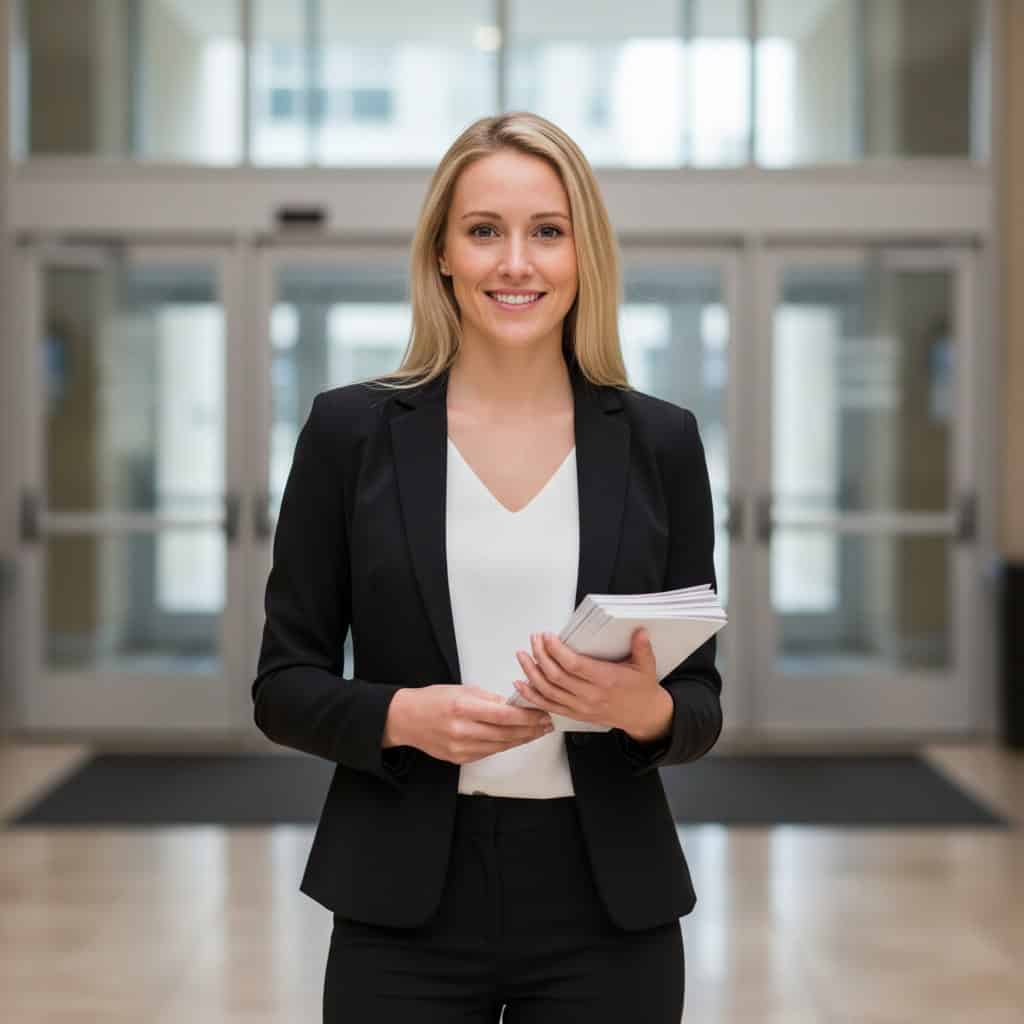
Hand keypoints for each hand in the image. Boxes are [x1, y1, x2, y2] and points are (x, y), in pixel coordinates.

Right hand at [388, 684, 553, 764]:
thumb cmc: (432, 700)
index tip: (542, 713)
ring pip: (500, 746)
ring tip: (536, 732)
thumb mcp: (462, 690)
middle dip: (530, 729)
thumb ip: (489, 699)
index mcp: (463, 708)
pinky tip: (515, 738)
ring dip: (521, 739)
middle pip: (506, 734)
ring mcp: (460, 748)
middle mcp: (462, 730)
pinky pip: (489, 752)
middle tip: (546, 724)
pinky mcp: (459, 758)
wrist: (406, 719)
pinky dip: (504, 745)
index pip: (504, 716)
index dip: (527, 717)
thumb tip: (514, 705)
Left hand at [513, 627, 664, 735]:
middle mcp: (590, 695)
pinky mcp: (575, 714)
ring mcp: (580, 707)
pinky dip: (532, 695)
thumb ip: (642, 648)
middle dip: (541, 655)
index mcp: (606, 680)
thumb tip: (640, 631)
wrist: (643, 716)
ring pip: (548, 691)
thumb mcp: (646, 666)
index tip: (547, 637)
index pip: (574, 665)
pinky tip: (520, 684)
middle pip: (556, 676)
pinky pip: (548, 706)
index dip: (557, 651)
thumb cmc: (642, 689)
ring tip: (522, 655)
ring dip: (531, 673)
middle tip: (534, 639)